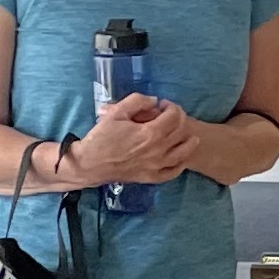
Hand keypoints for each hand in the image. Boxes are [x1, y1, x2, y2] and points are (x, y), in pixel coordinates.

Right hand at [67, 94, 197, 186]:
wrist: (90, 164)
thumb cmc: (101, 137)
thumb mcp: (116, 112)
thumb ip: (137, 101)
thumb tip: (154, 101)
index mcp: (150, 133)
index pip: (174, 116)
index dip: (172, 106)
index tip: (163, 104)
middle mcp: (158, 151)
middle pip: (181, 132)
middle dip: (180, 118)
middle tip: (171, 115)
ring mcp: (156, 166)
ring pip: (183, 152)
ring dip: (188, 140)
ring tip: (185, 133)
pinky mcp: (151, 177)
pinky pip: (173, 172)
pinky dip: (180, 163)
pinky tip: (179, 156)